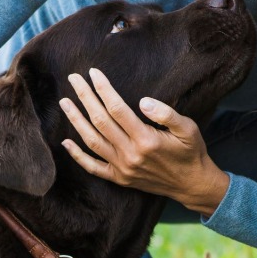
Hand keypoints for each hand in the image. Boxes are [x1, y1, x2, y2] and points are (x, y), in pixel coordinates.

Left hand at [59, 68, 229, 215]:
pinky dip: (77, 156)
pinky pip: (93, 167)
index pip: (117, 109)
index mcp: (146, 140)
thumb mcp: (188, 129)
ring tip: (65, 102)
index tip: (93, 73)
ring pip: (92, 141)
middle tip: (74, 79)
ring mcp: (122, 168)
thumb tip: (143, 101)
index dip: (103, 89)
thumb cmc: (190, 152)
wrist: (191, 184)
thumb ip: (166, 114)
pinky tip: (65, 143)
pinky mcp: (119, 178)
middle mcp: (130, 154)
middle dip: (85, 97)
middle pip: (100, 121)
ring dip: (76, 120)